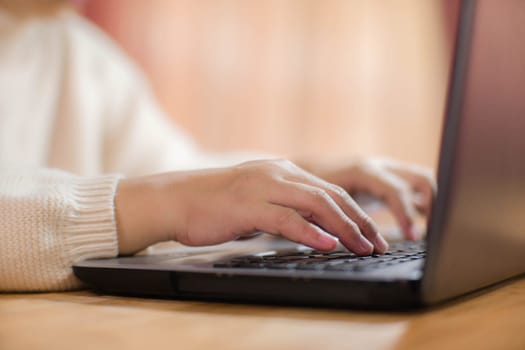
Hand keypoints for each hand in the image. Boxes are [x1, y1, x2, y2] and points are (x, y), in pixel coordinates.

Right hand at [115, 159, 388, 255]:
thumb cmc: (214, 204)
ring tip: (363, 247)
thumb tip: (310, 227)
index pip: (330, 190)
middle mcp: (279, 173)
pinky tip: (328, 245)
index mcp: (283, 171)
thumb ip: (283, 207)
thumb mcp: (256, 199)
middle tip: (378, 244)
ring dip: (344, 228)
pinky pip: (287, 218)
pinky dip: (311, 232)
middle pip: (331, 196)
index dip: (355, 213)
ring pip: (316, 205)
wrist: (176, 198)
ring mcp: (264, 187)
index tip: (372, 234)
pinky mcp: (249, 205)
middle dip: (359, 222)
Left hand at [299, 157, 435, 239]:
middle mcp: (380, 166)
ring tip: (432, 232)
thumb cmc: (311, 185)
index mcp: (363, 170)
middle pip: (420, 178)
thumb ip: (332, 218)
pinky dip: (422, 206)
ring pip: (422, 181)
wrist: (309, 167)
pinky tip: (420, 228)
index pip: (394, 190)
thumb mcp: (320, 201)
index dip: (405, 213)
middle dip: (432, 204)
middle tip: (433, 233)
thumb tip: (341, 243)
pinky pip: (414, 190)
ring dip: (431, 205)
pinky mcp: (390, 180)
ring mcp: (388, 171)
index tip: (411, 236)